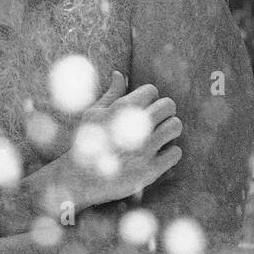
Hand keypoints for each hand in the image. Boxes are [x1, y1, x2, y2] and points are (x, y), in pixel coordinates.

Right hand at [51, 71, 182, 208]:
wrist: (78, 179)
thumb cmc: (85, 143)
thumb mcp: (93, 115)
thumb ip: (111, 94)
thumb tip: (120, 74)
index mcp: (121, 109)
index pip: (152, 91)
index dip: (150, 98)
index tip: (145, 108)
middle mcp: (135, 126)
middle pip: (168, 105)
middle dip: (164, 111)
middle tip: (157, 121)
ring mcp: (144, 148)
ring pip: (176, 126)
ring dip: (170, 129)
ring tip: (161, 135)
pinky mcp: (150, 170)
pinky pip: (175, 153)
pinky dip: (171, 152)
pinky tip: (160, 154)